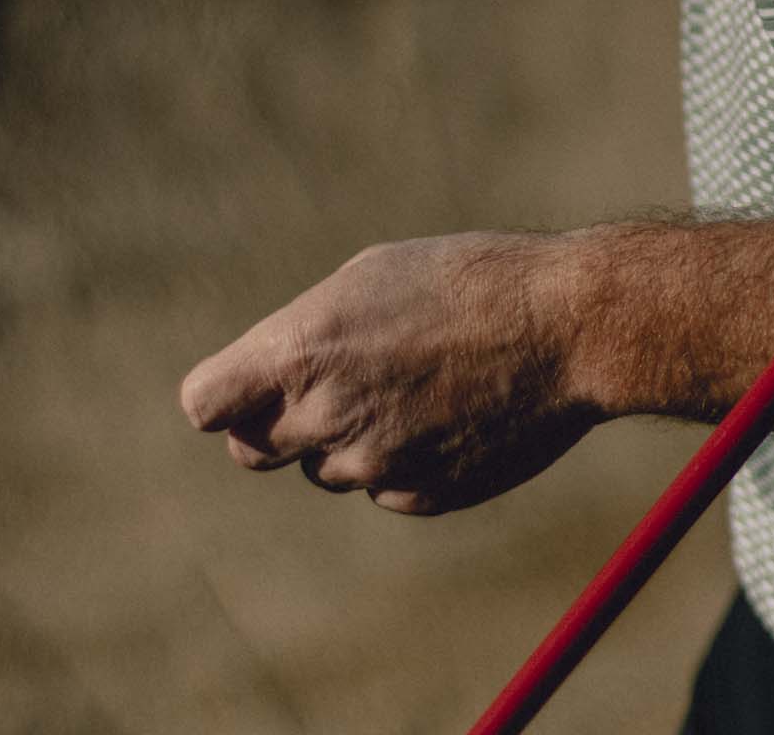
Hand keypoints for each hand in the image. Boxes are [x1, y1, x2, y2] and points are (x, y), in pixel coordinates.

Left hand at [179, 233, 597, 514]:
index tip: (251, 380)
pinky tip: (452, 409)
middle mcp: (326, 415)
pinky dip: (405, 457)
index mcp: (301, 351)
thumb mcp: (372, 276)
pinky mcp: (421, 496)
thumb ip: (307, 332)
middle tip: (334, 379)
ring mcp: (374, 465)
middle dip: (278, 422)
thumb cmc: (469, 280)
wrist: (567, 325)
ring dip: (351, 435)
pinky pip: (386, 487)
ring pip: (327, 466)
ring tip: (417, 378)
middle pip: (253, 449)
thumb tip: (276, 374)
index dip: (225, 394)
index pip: (206, 404)